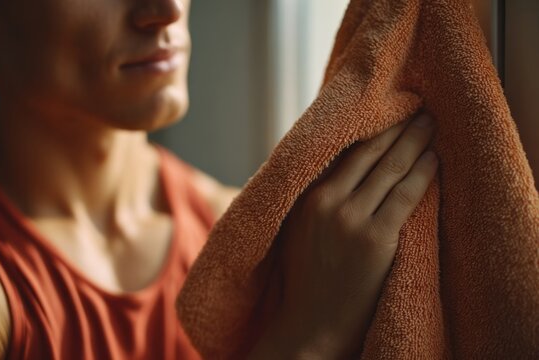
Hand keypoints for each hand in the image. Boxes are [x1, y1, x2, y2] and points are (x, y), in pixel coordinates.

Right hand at [251, 113, 437, 358]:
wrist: (311, 323)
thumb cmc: (305, 277)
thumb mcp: (298, 228)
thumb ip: (315, 195)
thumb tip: (341, 164)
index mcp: (307, 196)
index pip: (345, 151)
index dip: (371, 128)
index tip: (389, 111)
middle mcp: (327, 201)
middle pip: (370, 153)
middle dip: (397, 127)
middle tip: (418, 107)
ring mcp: (352, 220)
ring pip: (391, 169)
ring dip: (415, 142)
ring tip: (430, 125)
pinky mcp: (376, 239)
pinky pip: (406, 195)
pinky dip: (423, 173)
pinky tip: (434, 159)